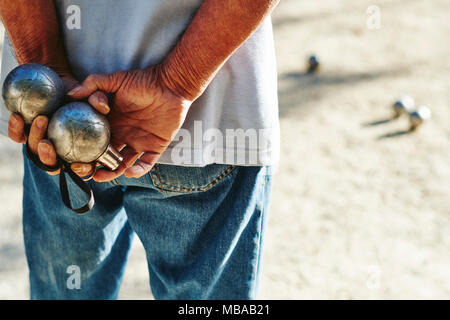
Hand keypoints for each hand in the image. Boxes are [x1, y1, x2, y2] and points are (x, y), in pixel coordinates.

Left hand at [8, 73, 109, 176]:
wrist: (65, 81)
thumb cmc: (85, 91)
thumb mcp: (97, 93)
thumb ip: (100, 99)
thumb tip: (102, 106)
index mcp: (85, 150)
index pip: (85, 168)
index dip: (83, 171)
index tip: (77, 165)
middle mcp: (63, 151)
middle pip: (55, 166)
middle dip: (49, 160)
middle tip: (47, 145)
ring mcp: (44, 142)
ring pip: (36, 152)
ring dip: (35, 139)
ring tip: (40, 120)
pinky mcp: (28, 132)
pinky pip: (19, 135)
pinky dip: (16, 128)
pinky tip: (17, 116)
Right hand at [69, 66, 192, 181]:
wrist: (171, 85)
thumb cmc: (144, 81)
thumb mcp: (116, 80)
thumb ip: (94, 84)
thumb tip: (71, 93)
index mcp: (111, 122)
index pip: (93, 139)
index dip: (83, 148)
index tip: (72, 155)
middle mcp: (123, 134)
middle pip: (105, 156)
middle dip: (93, 166)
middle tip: (84, 171)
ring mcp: (138, 142)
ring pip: (122, 163)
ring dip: (112, 172)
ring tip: (101, 176)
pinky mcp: (155, 147)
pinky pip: (146, 163)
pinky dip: (138, 170)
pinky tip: (129, 171)